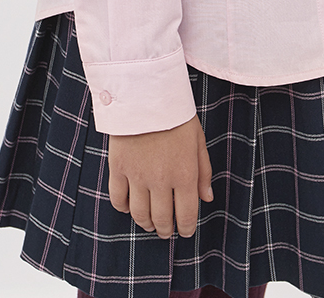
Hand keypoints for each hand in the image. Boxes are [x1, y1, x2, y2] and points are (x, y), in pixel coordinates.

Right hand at [108, 112, 213, 238]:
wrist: (146, 92)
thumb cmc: (176, 114)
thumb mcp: (198, 140)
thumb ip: (203, 171)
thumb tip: (206, 198)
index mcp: (184, 174)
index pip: (185, 215)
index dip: (185, 228)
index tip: (185, 231)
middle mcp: (160, 180)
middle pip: (161, 219)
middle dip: (166, 229)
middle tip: (166, 230)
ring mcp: (137, 176)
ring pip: (140, 214)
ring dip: (146, 223)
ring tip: (150, 222)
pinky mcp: (118, 168)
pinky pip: (118, 199)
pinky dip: (124, 208)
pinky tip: (130, 206)